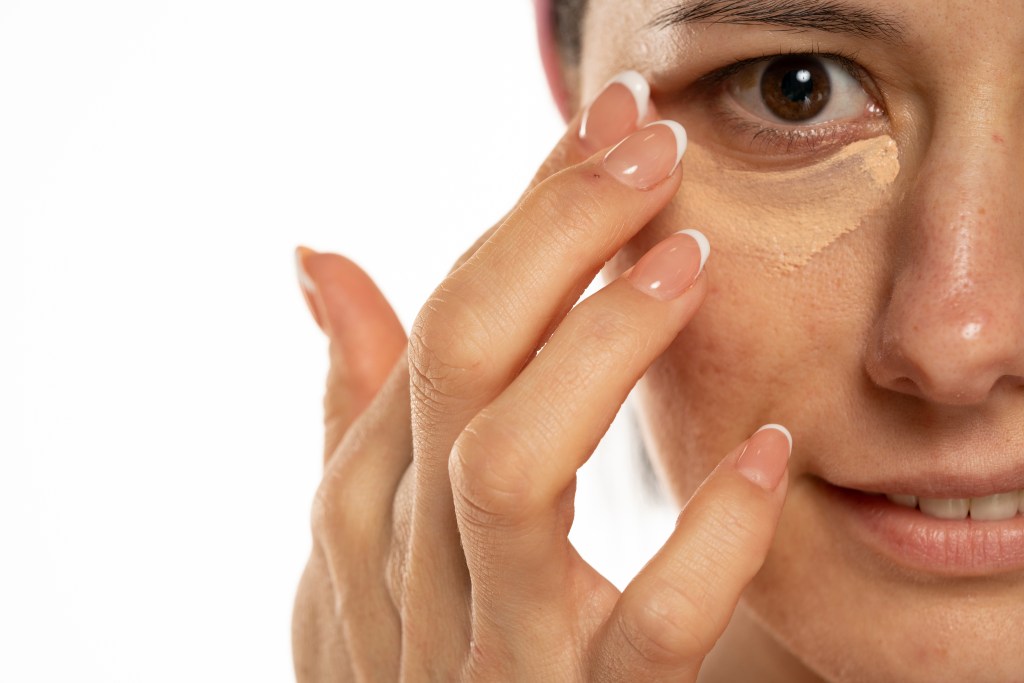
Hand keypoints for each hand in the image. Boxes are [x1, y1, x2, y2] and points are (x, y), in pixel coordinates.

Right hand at [292, 73, 791, 681]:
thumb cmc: (429, 646)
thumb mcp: (375, 531)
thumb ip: (359, 401)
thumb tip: (319, 259)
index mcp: (366, 506)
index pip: (439, 323)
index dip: (521, 218)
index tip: (603, 133)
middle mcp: (412, 567)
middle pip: (456, 365)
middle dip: (549, 240)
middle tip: (648, 153)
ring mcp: (491, 650)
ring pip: (509, 473)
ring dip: (598, 350)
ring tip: (685, 260)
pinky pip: (644, 629)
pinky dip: (708, 539)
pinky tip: (765, 452)